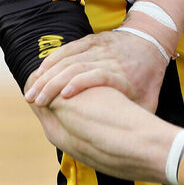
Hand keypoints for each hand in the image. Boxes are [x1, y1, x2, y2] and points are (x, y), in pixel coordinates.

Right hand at [24, 29, 168, 111]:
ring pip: (68, 59)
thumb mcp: (149, 99)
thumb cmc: (149, 77)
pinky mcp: (91, 40)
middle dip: (53, 84)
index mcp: (122, 74)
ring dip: (47, 76)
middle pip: (76, 68)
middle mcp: (108, 58)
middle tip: (35, 102)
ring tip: (31, 94)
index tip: (64, 97)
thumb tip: (127, 144)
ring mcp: (98, 47)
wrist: (152, 41)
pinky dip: (51, 61)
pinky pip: (68, 49)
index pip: (98, 75)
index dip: (80, 84)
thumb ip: (137, 119)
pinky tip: (38, 74)